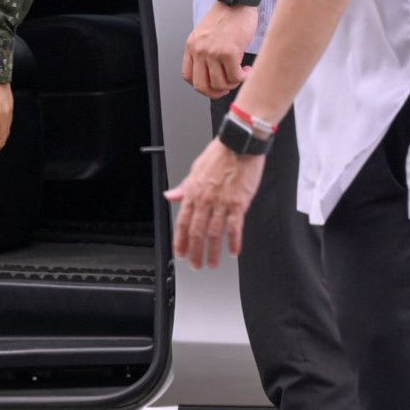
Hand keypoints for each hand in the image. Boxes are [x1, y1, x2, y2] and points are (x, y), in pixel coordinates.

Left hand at [164, 137, 267, 268]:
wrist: (239, 145)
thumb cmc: (219, 154)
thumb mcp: (195, 169)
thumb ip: (184, 187)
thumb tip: (170, 196)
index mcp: (193, 192)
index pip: (183, 222)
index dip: (181, 240)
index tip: (180, 253)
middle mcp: (205, 200)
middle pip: (197, 232)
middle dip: (195, 251)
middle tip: (195, 265)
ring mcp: (222, 203)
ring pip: (214, 233)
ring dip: (212, 251)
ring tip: (212, 263)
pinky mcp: (239, 203)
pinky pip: (235, 226)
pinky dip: (234, 241)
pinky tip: (233, 251)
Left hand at [181, 1, 256, 98]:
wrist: (237, 2)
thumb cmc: (226, 16)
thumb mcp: (207, 34)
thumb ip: (206, 52)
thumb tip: (215, 74)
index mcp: (192, 46)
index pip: (188, 76)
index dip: (201, 85)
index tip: (212, 85)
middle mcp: (199, 50)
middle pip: (201, 86)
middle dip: (215, 93)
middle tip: (226, 88)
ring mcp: (212, 52)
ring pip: (219, 84)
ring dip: (232, 84)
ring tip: (240, 74)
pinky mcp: (228, 52)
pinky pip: (234, 76)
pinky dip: (242, 78)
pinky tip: (246, 70)